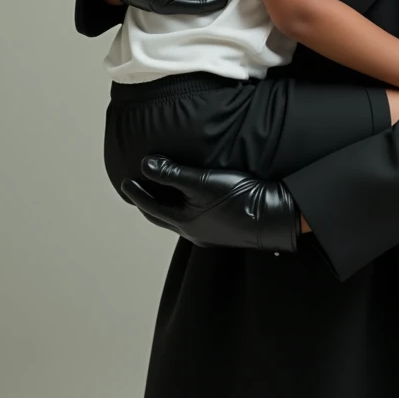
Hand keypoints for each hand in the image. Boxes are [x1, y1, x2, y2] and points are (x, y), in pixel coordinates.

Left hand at [121, 155, 299, 252]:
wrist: (274, 216)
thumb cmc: (238, 198)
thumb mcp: (201, 180)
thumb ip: (172, 172)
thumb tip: (146, 164)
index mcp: (184, 221)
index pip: (151, 207)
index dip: (136, 193)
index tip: (125, 182)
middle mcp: (193, 231)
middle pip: (162, 216)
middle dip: (148, 202)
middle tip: (139, 188)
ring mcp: (209, 233)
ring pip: (179, 219)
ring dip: (167, 205)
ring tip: (163, 190)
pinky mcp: (224, 230)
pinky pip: (194, 218)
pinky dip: (185, 208)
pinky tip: (193, 199)